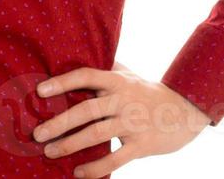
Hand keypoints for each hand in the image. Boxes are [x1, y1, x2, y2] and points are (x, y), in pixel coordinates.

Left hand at [30, 60, 209, 176]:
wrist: (185, 110)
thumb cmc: (145, 91)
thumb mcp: (127, 74)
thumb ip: (103, 68)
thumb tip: (70, 56)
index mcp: (117, 81)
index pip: (87, 76)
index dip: (63, 82)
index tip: (40, 90)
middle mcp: (124, 100)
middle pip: (87, 110)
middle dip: (60, 122)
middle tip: (38, 133)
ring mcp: (133, 123)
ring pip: (98, 134)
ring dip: (71, 144)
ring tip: (50, 152)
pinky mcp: (142, 145)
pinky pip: (116, 158)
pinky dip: (96, 167)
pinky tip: (78, 173)